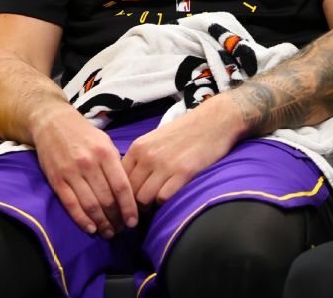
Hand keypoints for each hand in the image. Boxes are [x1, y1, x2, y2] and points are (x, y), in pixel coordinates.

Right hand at [33, 106, 137, 237]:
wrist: (52, 123)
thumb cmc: (83, 134)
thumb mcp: (105, 142)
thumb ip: (116, 164)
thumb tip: (129, 190)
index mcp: (105, 153)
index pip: (121, 186)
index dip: (129, 207)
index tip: (133, 221)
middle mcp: (89, 164)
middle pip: (107, 199)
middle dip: (116, 218)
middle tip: (121, 229)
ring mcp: (71, 173)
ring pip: (90, 205)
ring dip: (101, 223)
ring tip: (109, 232)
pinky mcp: (56, 180)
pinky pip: (71, 204)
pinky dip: (81, 219)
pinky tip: (91, 228)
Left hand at [123, 98, 241, 205]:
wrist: (214, 121)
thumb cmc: (185, 132)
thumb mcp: (155, 140)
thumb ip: (141, 158)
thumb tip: (128, 182)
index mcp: (138, 147)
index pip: (118, 178)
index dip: (120, 194)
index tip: (126, 204)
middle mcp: (147, 156)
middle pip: (128, 191)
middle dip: (132, 205)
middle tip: (139, 212)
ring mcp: (164, 164)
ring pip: (143, 198)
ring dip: (147, 207)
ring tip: (154, 208)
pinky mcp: (183, 172)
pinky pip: (163, 198)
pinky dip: (164, 204)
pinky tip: (169, 200)